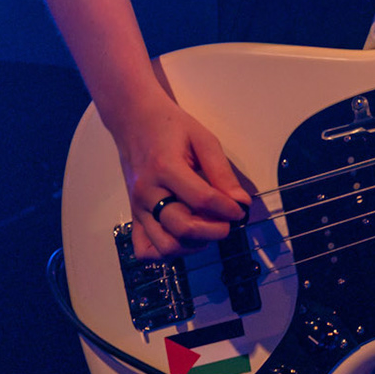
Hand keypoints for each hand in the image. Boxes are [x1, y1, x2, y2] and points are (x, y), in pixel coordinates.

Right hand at [108, 94, 250, 258]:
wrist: (135, 120)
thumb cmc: (171, 127)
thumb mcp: (204, 140)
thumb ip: (222, 172)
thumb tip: (241, 202)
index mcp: (165, 168)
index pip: (202, 200)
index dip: (228, 209)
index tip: (241, 210)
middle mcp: (147, 192)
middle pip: (182, 227)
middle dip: (215, 231)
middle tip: (229, 223)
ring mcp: (137, 207)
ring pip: (164, 245)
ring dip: (193, 245)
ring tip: (208, 230)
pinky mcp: (133, 216)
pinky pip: (144, 249)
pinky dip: (166, 252)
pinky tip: (183, 238)